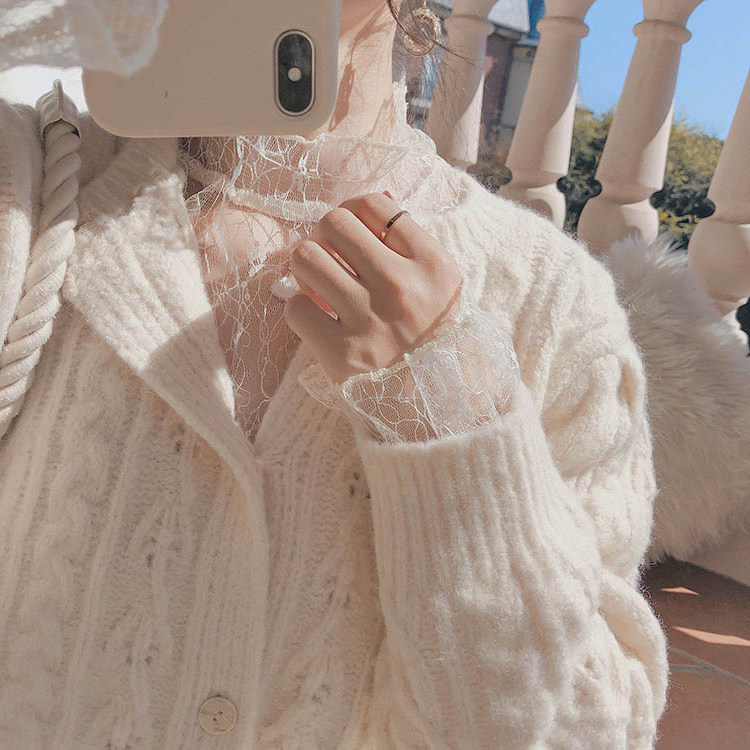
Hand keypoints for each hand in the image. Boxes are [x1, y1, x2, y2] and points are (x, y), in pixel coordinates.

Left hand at [284, 192, 464, 384]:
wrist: (435, 398)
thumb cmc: (431, 331)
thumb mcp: (439, 282)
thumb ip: (407, 243)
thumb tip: (364, 208)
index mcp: (431, 264)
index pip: (373, 205)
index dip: (354, 212)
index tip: (353, 234)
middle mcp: (400, 288)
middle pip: (333, 223)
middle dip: (325, 236)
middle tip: (331, 256)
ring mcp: (369, 321)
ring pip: (306, 257)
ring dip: (308, 267)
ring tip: (320, 283)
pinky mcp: (342, 354)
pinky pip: (296, 308)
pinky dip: (303, 310)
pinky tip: (320, 318)